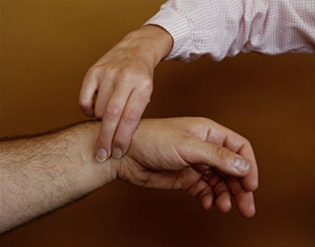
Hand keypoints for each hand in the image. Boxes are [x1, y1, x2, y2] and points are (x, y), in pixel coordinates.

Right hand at [79, 26, 172, 161]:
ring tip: (106, 123)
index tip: (118, 153)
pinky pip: (84, 99)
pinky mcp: (93, 71)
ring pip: (98, 108)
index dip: (123, 138)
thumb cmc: (141, 79)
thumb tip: (118, 140)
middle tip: (101, 155)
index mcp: (143, 86)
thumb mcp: (146, 95)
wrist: (135, 49)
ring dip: (100, 123)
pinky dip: (88, 111)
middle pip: (112, 114)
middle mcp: (125, 78)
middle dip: (106, 138)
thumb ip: (134, 114)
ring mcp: (108, 73)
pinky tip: (94, 111)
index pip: (131, 117)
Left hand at [115, 118, 257, 217]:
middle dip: (240, 188)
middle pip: (232, 168)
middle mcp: (205, 147)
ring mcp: (196, 164)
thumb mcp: (188, 146)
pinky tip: (208, 204)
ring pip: (220, 181)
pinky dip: (209, 198)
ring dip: (226, 195)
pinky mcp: (186, 178)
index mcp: (209, 132)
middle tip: (246, 208)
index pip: (239, 148)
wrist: (125, 155)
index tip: (251, 186)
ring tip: (224, 207)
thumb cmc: (154, 140)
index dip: (248, 166)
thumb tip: (244, 166)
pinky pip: (204, 189)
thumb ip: (217, 156)